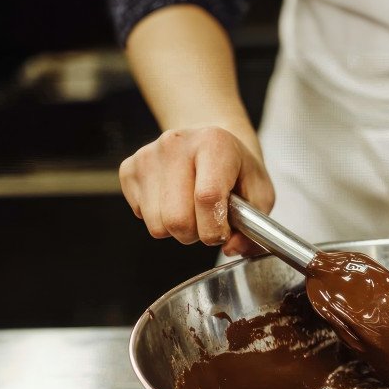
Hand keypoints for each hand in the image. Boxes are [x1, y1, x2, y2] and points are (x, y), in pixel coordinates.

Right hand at [119, 126, 274, 256]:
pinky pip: (140, 215)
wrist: (210, 140)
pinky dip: (157, 217)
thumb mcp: (259, 193)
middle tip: (206, 220)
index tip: (222, 232)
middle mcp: (176, 143)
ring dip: (176, 229)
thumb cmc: (236, 168)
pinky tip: (171, 200)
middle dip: (195, 233)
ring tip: (189, 209)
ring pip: (157, 225)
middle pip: (177, 219)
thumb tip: (231, 248)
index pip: (207, 198)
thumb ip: (253, 226)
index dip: (214, 228)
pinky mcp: (129, 168)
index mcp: (214, 143)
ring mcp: (148, 155)